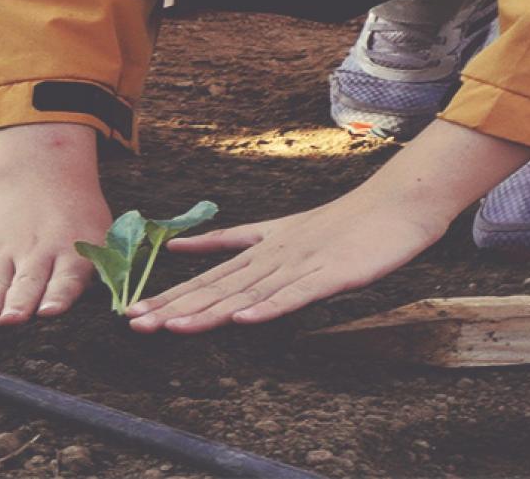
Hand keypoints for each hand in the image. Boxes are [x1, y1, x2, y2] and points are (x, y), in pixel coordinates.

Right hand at [0, 124, 109, 325]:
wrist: (40, 177)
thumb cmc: (77, 221)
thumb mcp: (101, 236)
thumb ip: (108, 272)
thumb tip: (122, 311)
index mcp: (72, 252)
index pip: (65, 278)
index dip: (57, 295)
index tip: (49, 312)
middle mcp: (36, 251)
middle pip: (27, 282)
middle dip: (19, 303)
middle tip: (12, 321)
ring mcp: (4, 250)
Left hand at [126, 120, 529, 333]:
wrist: (396, 204)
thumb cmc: (341, 223)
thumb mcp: (278, 231)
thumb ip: (231, 240)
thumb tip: (182, 245)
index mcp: (262, 249)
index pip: (209, 277)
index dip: (171, 295)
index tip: (133, 311)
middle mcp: (274, 256)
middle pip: (218, 286)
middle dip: (176, 307)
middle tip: (135, 323)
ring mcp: (303, 264)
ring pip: (249, 292)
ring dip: (210, 310)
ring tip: (173, 326)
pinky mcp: (333, 274)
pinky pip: (297, 294)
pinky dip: (270, 307)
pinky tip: (244, 319)